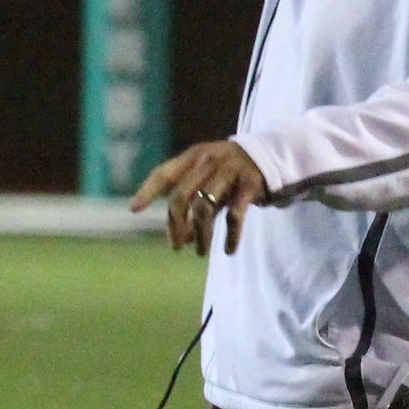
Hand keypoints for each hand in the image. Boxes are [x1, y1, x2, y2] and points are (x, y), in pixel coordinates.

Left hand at [131, 140, 269, 252]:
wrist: (274, 157)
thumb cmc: (233, 173)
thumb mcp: (209, 180)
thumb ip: (193, 202)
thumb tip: (178, 237)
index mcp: (194, 156)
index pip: (164, 173)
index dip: (148, 191)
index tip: (135, 210)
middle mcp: (209, 161)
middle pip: (181, 196)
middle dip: (176, 225)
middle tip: (176, 247)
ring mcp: (230, 171)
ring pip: (204, 208)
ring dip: (200, 235)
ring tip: (200, 252)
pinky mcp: (251, 185)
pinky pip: (234, 215)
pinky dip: (231, 236)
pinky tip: (229, 249)